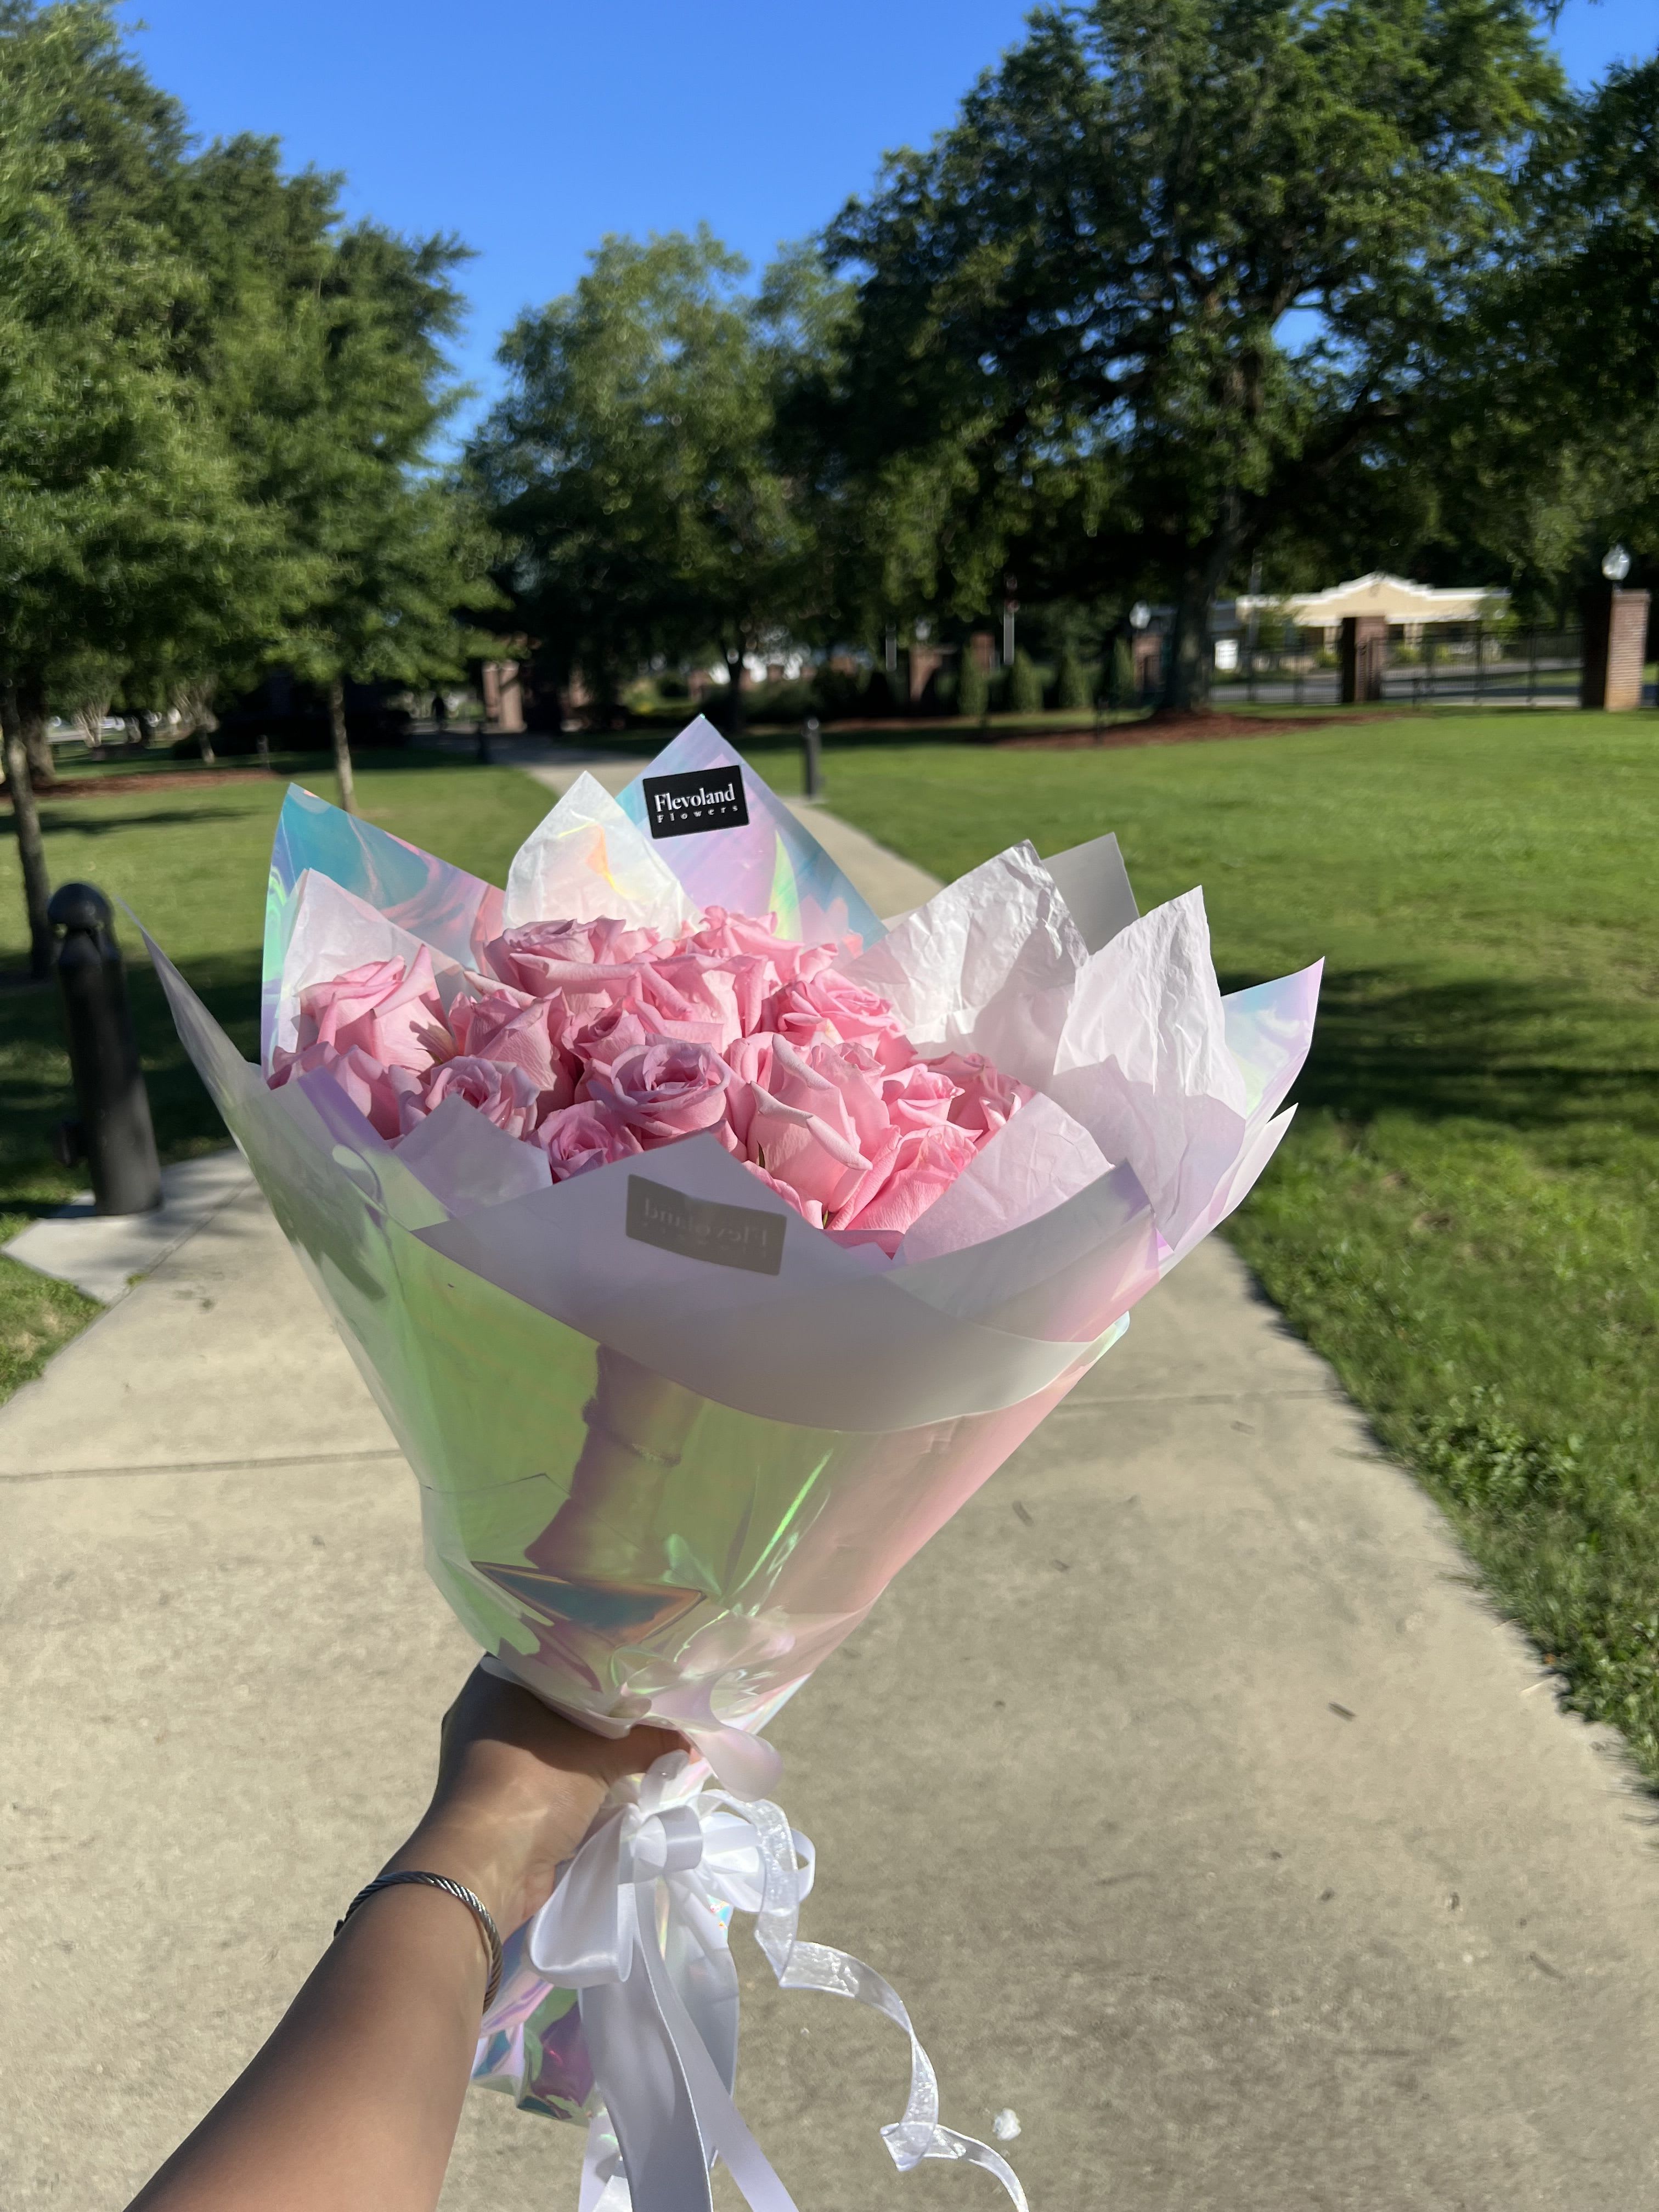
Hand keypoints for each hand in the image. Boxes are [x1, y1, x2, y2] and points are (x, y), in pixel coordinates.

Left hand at [382, 1665, 683, 1937]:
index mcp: (494, 1680)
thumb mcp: (599, 1757)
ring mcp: (485, 1757)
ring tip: (639, 1739)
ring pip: (551, 1740)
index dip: (596, 1653)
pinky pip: (544, 1775)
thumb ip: (649, 1742)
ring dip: (588, 1747)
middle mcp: (483, 1711)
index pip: (553, 1650)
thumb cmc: (531, 1788)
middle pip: (556, 1698)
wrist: (483, 1871)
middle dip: (600, 1706)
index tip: (636, 1656)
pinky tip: (612, 1779)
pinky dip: (573, 1778)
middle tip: (648, 1698)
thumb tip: (691, 1741)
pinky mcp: (496, 1798)